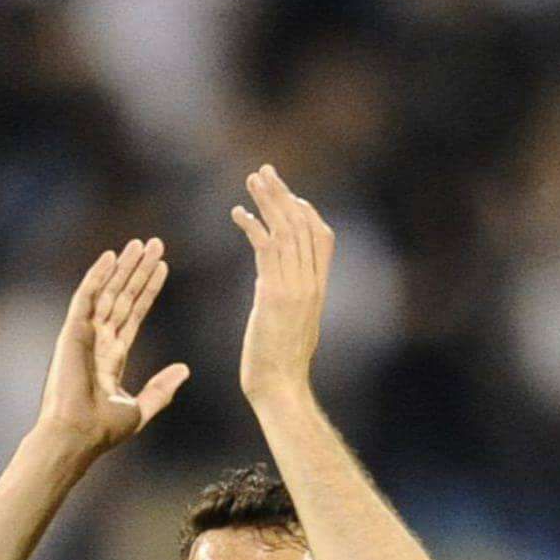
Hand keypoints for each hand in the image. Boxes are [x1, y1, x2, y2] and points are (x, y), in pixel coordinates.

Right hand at [31, 238, 187, 458]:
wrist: (79, 436)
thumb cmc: (102, 430)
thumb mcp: (139, 408)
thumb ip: (161, 389)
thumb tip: (184, 369)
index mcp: (111, 357)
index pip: (134, 314)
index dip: (148, 289)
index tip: (162, 267)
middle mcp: (97, 341)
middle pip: (122, 296)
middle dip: (138, 270)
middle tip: (155, 243)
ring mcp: (84, 335)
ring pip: (108, 291)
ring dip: (124, 267)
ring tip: (140, 244)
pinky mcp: (73, 332)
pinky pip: (86, 297)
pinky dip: (97, 275)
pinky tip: (111, 256)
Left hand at [229, 164, 331, 401]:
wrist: (280, 387)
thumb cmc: (282, 365)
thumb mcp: (293, 325)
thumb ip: (288, 299)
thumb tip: (273, 285)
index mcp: (319, 289)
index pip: (321, 237)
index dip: (305, 211)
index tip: (287, 194)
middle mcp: (311, 283)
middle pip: (303, 226)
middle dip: (284, 195)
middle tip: (265, 172)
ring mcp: (295, 288)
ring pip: (285, 231)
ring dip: (267, 201)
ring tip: (252, 179)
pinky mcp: (274, 294)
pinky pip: (266, 249)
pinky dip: (251, 226)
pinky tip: (237, 213)